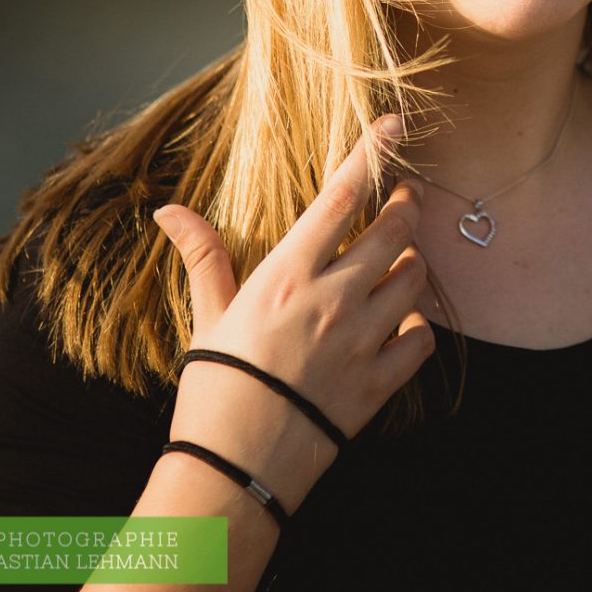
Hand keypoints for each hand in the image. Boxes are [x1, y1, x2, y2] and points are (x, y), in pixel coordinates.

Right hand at [152, 114, 433, 507]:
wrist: (233, 465)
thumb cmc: (213, 386)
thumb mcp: (206, 316)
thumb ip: (203, 257)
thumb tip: (168, 209)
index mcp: (289, 273)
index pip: (343, 195)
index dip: (372, 154)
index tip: (393, 125)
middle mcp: (335, 297)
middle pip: (396, 229)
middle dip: (407, 206)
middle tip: (406, 198)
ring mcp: (365, 338)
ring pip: (416, 278)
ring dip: (413, 264)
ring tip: (399, 263)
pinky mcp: (382, 381)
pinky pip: (423, 338)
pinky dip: (419, 327)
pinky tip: (404, 324)